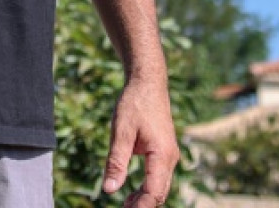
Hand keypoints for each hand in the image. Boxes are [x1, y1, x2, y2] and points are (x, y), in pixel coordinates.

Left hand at [102, 77, 179, 206]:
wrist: (148, 83)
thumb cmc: (134, 104)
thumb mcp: (120, 132)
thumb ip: (116, 162)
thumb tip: (108, 190)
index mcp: (161, 154)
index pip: (154, 191)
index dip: (140, 206)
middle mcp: (170, 158)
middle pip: (159, 192)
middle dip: (142, 205)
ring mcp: (169, 155)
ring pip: (160, 186)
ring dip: (144, 198)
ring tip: (124, 205)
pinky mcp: (164, 152)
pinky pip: (159, 176)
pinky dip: (147, 187)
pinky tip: (131, 193)